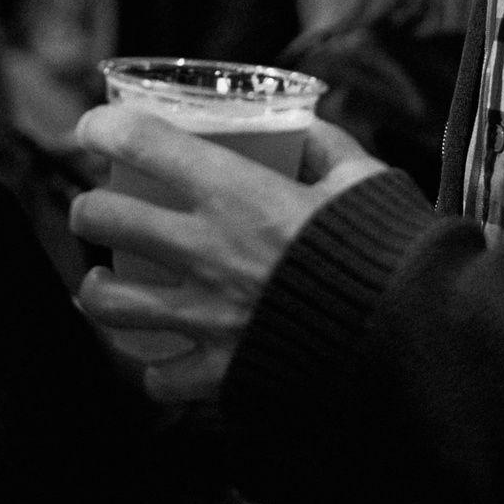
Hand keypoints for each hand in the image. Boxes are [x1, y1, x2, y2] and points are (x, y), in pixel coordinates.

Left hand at [69, 111, 385, 403]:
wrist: (413, 345)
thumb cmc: (393, 255)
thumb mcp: (365, 181)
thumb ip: (327, 148)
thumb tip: (301, 127)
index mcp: (240, 195)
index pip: (142, 142)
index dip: (104, 126)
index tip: (95, 127)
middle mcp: (208, 252)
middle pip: (103, 218)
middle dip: (90, 208)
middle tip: (101, 209)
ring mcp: (207, 316)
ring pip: (109, 302)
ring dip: (99, 290)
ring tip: (104, 286)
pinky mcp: (221, 373)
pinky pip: (160, 378)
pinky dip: (158, 369)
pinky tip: (166, 357)